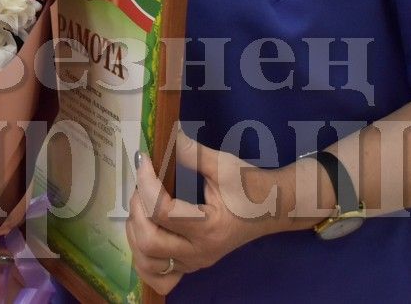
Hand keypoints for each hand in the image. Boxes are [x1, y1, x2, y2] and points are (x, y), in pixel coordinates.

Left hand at [126, 134, 283, 295]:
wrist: (275, 208)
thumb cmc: (250, 185)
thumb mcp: (224, 165)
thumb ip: (192, 153)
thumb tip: (168, 135)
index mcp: (208, 227)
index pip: (162, 211)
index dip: (145, 182)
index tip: (144, 159)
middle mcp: (199, 251)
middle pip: (149, 242)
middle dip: (136, 209)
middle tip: (142, 184)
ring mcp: (195, 262)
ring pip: (148, 262)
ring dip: (135, 233)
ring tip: (142, 206)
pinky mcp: (192, 264)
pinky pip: (159, 275)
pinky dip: (144, 258)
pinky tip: (145, 233)